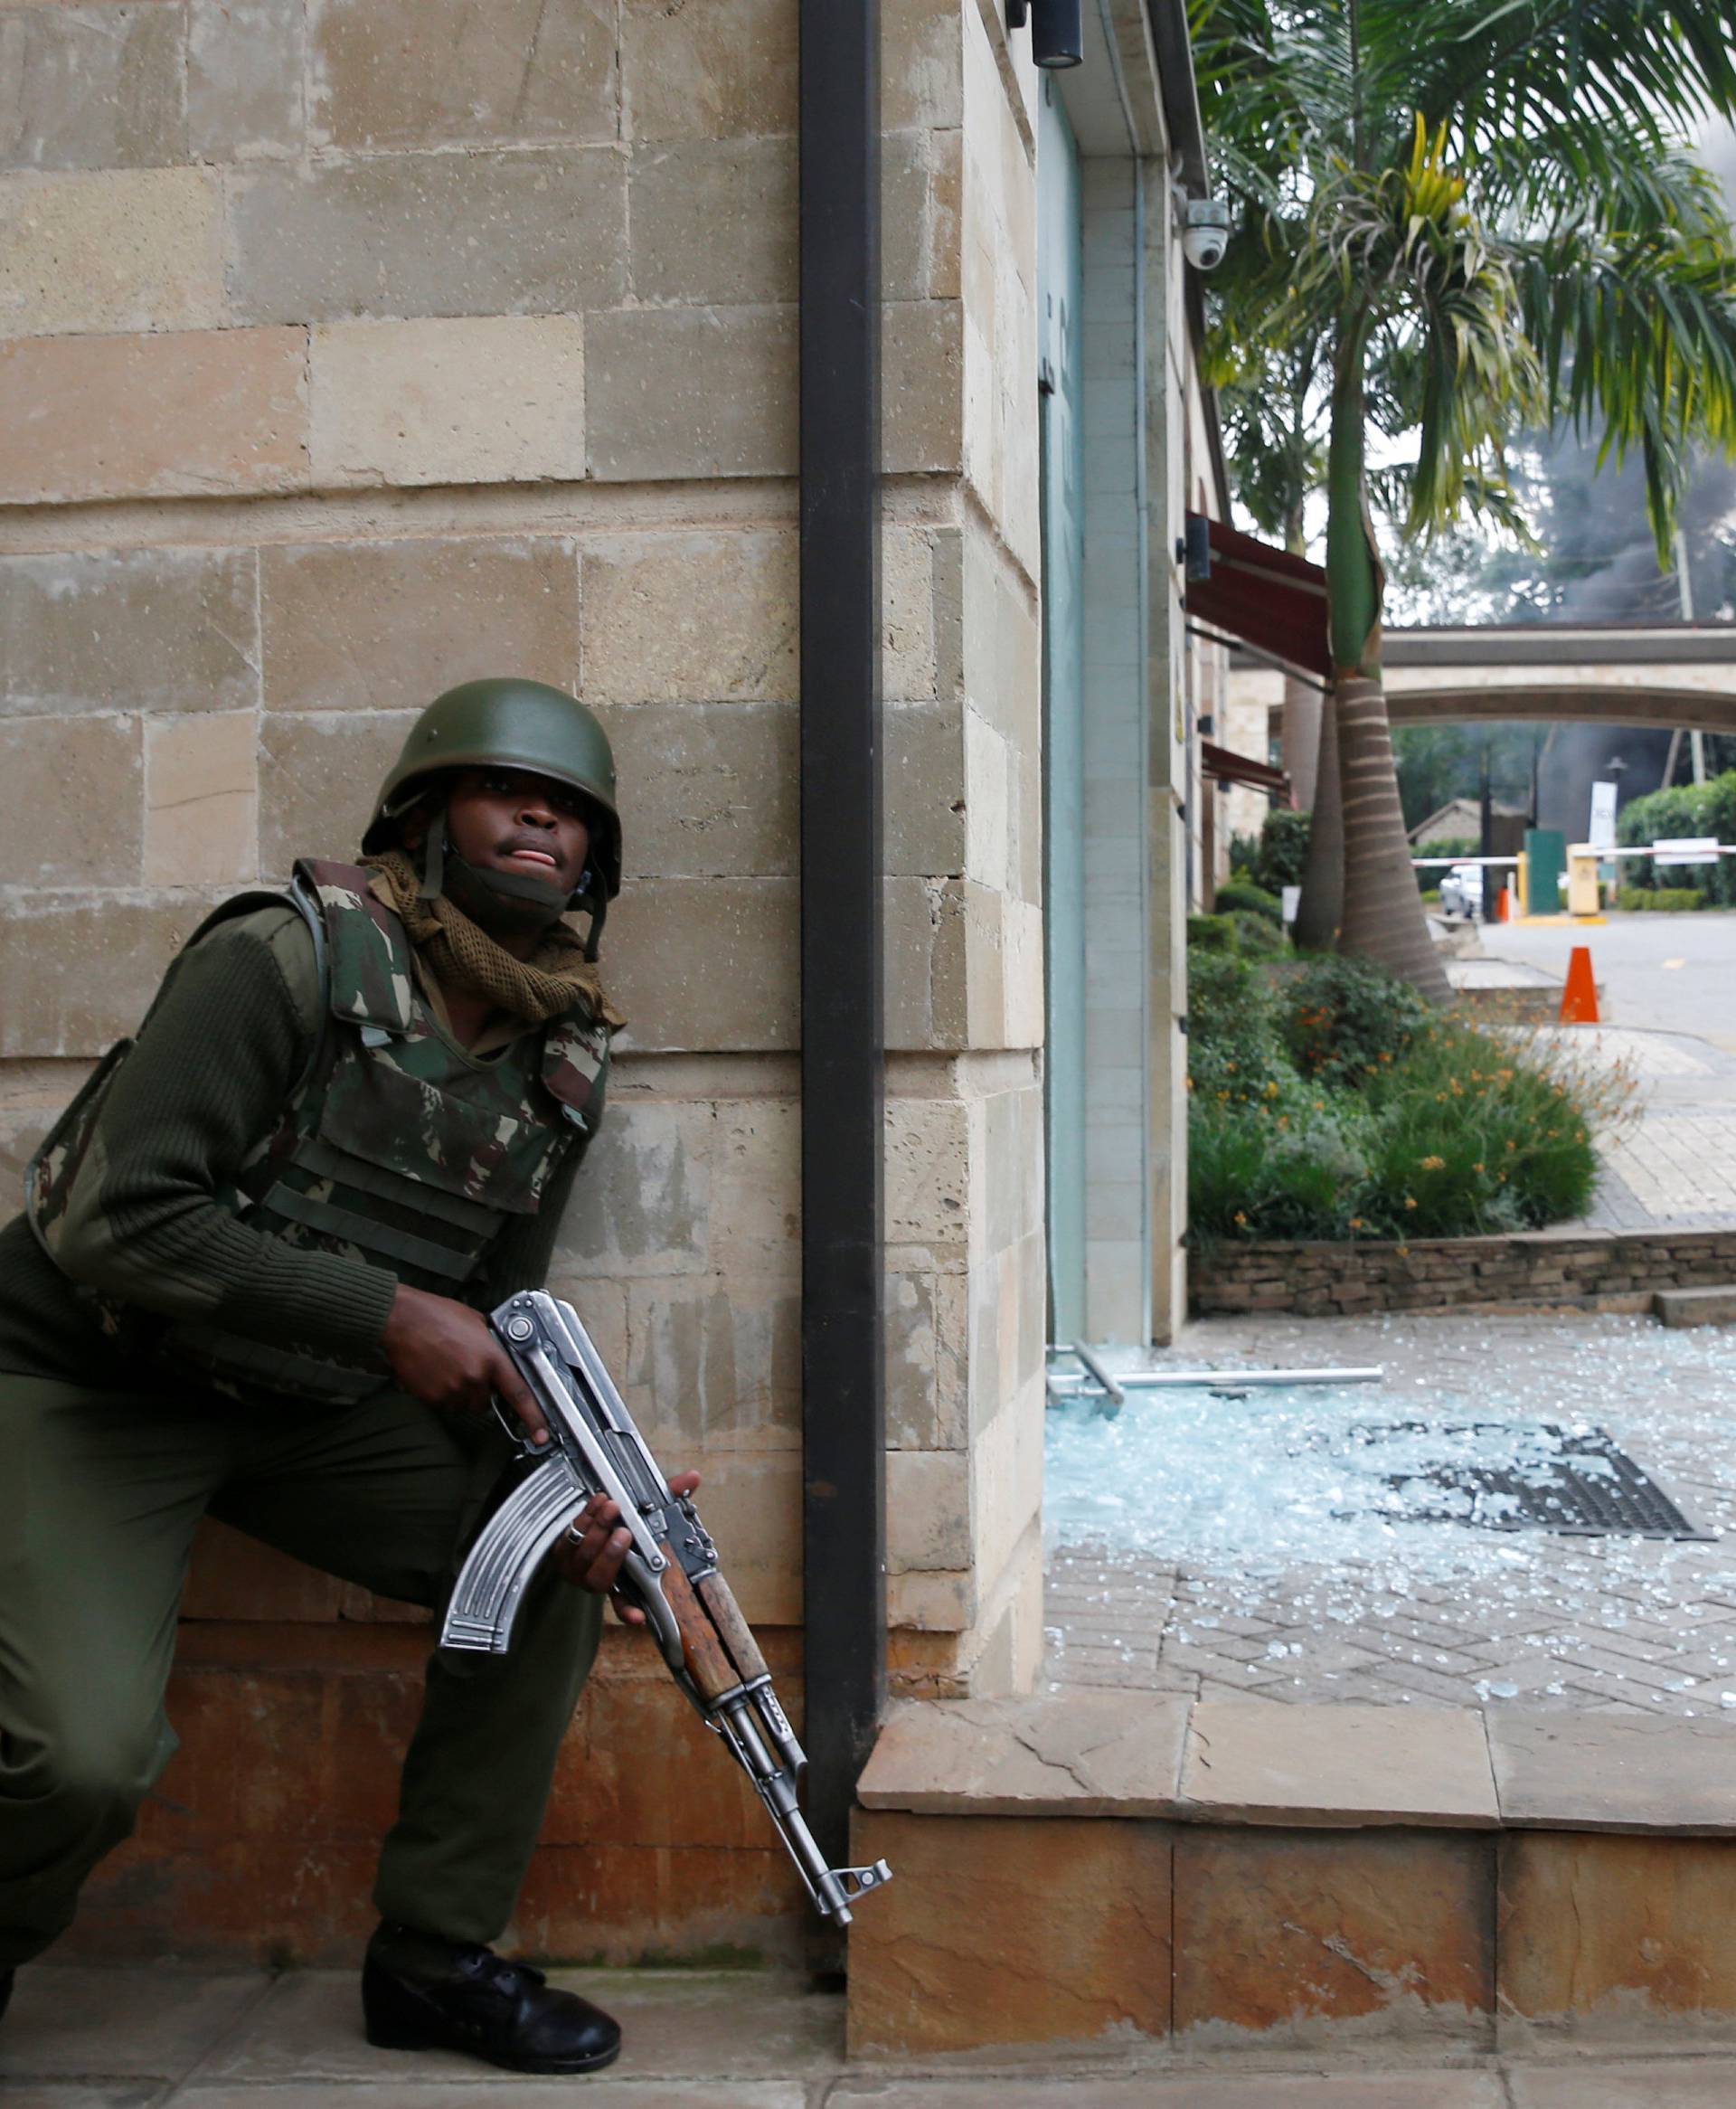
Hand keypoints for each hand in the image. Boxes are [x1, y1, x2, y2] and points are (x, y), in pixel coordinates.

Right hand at [380, 1283, 549, 1444]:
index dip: (534, 1417)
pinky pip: (443, 1404)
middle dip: (478, 1391)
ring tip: (445, 1366)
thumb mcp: (476, 1322)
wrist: (403, 1320)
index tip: (542, 1434)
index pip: (519, 1393)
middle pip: (484, 1402)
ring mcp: (452, 1390)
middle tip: (464, 1369)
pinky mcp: (432, 1397)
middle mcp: (474, 1377)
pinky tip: (433, 1371)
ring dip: (458, 1393)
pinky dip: (440, 1393)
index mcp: (491, 1358)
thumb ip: (491, 1342)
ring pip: (462, 1404)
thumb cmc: (437, 1315)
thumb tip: (497, 1352)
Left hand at [554, 1472, 701, 1620]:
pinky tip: (598, 1501)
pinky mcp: (560, 1548)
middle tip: (624, 1532)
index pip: (626, 1604)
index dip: (631, 1611)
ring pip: (584, 1553)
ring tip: (611, 1507)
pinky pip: (571, 1534)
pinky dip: (585, 1517)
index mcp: (619, 1581)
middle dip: (612, 1554)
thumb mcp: (646, 1515)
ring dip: (597, 1529)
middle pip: (601, 1575)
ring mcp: (576, 1565)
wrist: (585, 1519)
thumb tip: (693, 1477)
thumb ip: (668, 1500)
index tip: (640, 1617)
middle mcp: (596, 1578)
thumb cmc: (620, 1524)